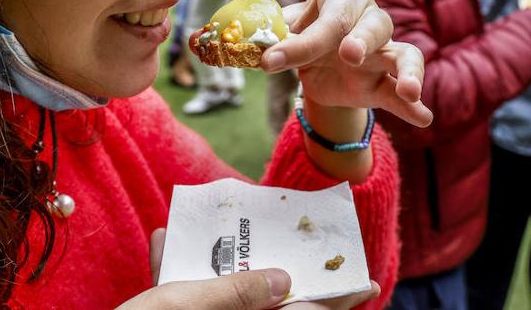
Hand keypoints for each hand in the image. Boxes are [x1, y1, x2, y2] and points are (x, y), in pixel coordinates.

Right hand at [117, 229, 379, 309]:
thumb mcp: (187, 305)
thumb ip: (238, 293)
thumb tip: (284, 281)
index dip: (339, 301)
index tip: (369, 284)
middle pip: (270, 303)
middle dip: (269, 266)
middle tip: (282, 235)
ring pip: (224, 296)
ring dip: (214, 262)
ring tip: (202, 227)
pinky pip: (188, 298)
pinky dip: (178, 274)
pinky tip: (162, 243)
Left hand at [264, 0, 431, 128]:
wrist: (316, 57)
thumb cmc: (304, 31)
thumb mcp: (285, 30)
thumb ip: (274, 37)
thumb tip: (253, 50)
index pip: (330, 18)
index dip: (303, 41)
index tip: (271, 62)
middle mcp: (370, 20)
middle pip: (376, 26)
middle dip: (364, 39)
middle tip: (349, 54)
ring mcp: (383, 52)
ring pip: (405, 55)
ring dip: (408, 72)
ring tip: (408, 90)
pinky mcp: (384, 83)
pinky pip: (399, 94)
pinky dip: (413, 107)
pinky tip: (423, 118)